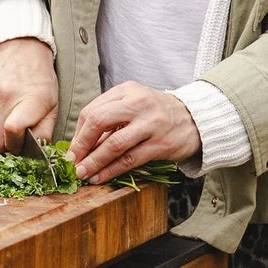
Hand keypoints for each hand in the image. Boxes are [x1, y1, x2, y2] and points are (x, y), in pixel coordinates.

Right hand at [0, 38, 58, 152]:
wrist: (21, 52)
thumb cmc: (40, 84)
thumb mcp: (52, 107)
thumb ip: (44, 133)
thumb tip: (31, 154)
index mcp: (29, 100)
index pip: (12, 131)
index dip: (16, 145)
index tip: (22, 144)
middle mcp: (4, 97)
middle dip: (6, 145)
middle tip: (16, 136)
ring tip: (9, 120)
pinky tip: (0, 112)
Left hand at [69, 81, 199, 184]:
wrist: (195, 119)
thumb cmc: (157, 113)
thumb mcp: (133, 104)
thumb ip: (110, 118)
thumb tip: (80, 145)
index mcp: (127, 90)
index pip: (92, 110)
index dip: (78, 133)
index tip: (71, 150)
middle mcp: (138, 103)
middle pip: (99, 121)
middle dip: (81, 145)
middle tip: (72, 162)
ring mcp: (151, 123)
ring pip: (114, 144)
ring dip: (94, 162)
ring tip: (83, 173)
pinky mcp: (161, 144)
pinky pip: (130, 159)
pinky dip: (111, 170)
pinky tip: (101, 177)